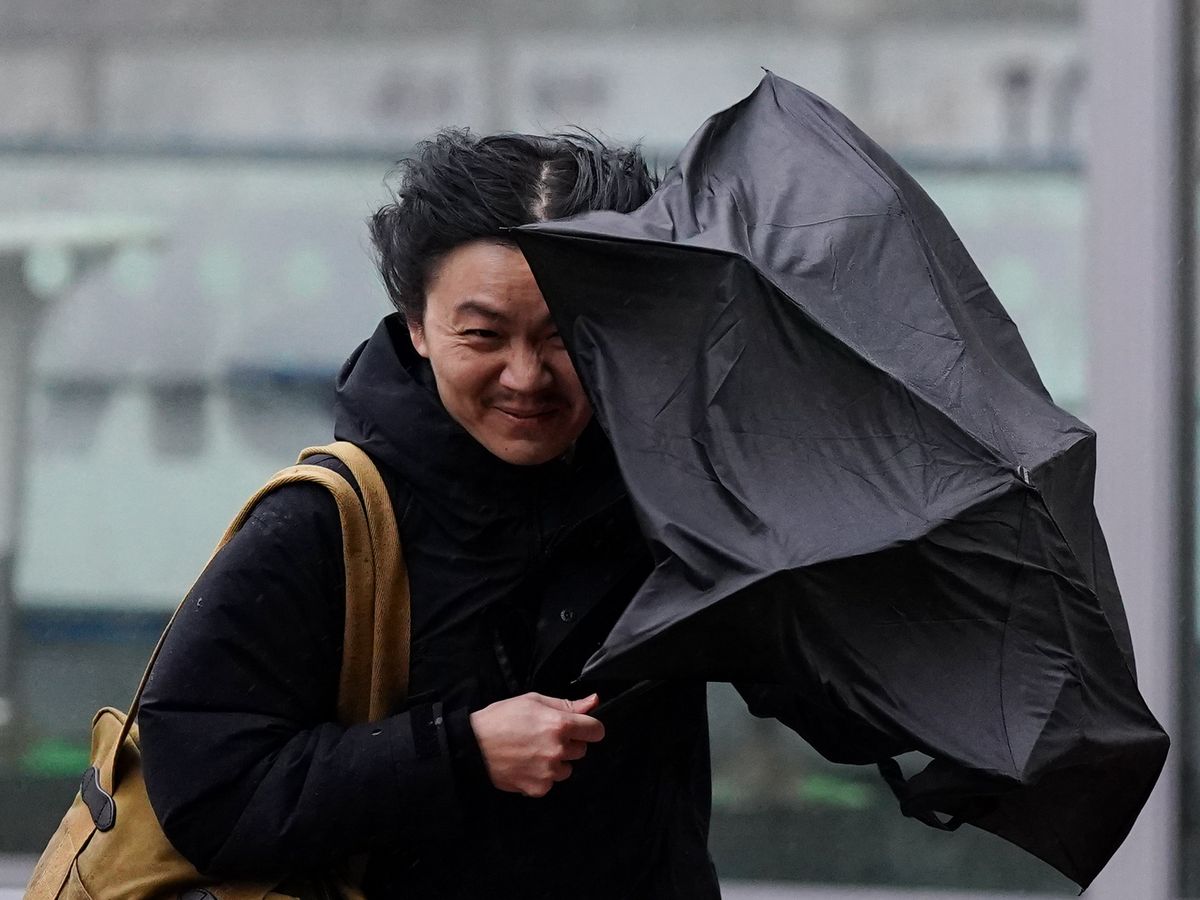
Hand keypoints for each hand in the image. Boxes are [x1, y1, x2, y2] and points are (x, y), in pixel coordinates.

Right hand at [469, 692, 604, 796]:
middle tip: (544, 737)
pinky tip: (525, 766)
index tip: (579, 728)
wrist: (472, 746)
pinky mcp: (538, 788)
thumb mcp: (533, 701)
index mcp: (560, 724)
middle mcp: (558, 750)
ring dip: (556, 762)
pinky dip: (541, 777)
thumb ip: (567, 704)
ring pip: (567, 769)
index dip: (588, 728)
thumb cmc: (501, 718)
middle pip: (581, 750)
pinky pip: (550, 783)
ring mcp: (548, 772)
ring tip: (533, 752)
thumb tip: (594, 701)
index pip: (596, 730)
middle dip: (568, 744)